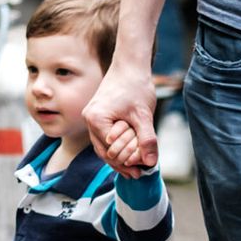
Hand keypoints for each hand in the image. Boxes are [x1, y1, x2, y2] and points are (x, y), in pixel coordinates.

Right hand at [83, 57, 157, 176]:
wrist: (130, 66)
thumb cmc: (136, 86)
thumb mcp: (144, 115)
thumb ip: (147, 139)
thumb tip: (150, 162)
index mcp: (96, 119)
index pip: (110, 150)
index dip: (125, 162)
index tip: (140, 172)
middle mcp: (89, 119)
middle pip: (103, 152)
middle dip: (121, 164)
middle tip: (137, 174)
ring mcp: (91, 117)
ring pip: (102, 146)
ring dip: (118, 157)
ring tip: (133, 169)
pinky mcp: (97, 115)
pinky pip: (104, 137)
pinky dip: (116, 146)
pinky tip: (128, 153)